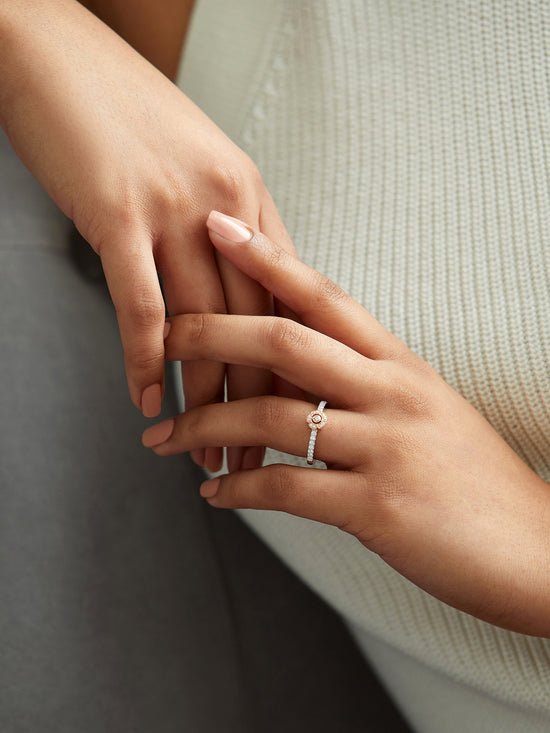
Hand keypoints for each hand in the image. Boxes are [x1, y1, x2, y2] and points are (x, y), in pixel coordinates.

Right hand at [0, 0, 294, 471]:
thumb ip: (229, 228)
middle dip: (259, 407)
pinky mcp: (119, 215)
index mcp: (250, 199)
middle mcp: (224, 210)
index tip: (298, 420)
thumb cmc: (130, 116)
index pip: (287, 303)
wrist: (63, 57)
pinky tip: (146, 403)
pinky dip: (144, 363)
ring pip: (205, 328)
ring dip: (207, 403)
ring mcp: (173, 211)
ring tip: (208, 456)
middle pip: (254, 329)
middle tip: (258, 464)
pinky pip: (141, 305)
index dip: (293, 370)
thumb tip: (241, 289)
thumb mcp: (200, 167)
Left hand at [143, 211, 549, 636]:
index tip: (219, 228)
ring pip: (270, 415)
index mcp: (400, 364)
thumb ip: (366, 387)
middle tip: (163, 334)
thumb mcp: (426, 412)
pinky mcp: (378, 507)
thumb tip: (300, 377)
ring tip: (163, 437)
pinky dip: (238, 490)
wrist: (535, 550)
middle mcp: (391, 392)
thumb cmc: (474, 480)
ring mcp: (386, 446)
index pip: (325, 295)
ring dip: (204, 425)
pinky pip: (286, 489)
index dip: (267, 259)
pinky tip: (213, 495)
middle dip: (211, 331)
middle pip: (284, 339)